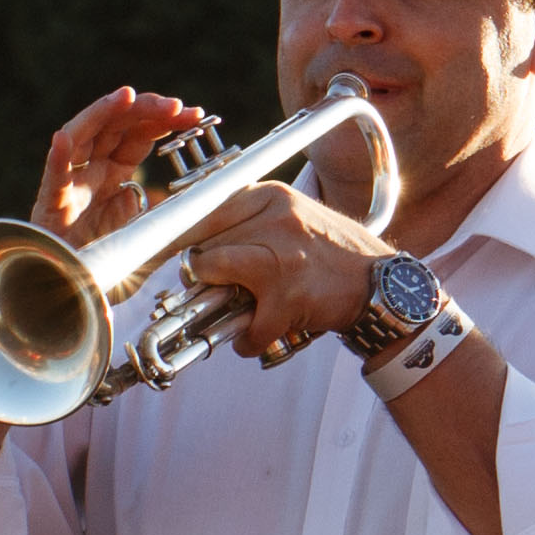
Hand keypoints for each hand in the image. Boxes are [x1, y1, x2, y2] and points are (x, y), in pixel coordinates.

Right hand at [33, 88, 212, 246]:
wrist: (68, 285)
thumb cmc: (102, 256)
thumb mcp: (140, 225)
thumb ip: (149, 204)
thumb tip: (153, 188)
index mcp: (114, 172)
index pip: (139, 135)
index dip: (165, 120)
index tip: (196, 114)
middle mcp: (91, 170)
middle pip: (115, 126)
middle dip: (146, 109)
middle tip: (177, 105)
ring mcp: (70, 183)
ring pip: (80, 136)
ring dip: (103, 113)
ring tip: (126, 96)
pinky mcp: (50, 205)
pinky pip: (52, 178)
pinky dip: (57, 157)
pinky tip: (63, 138)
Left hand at [175, 179, 393, 367]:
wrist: (385, 287)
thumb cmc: (330, 256)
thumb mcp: (290, 218)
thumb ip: (241, 222)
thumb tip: (178, 243)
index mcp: (271, 195)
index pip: (197, 211)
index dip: (168, 238)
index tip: (148, 256)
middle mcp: (276, 219)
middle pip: (200, 247)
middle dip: (206, 275)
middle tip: (225, 288)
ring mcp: (281, 257)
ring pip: (211, 276)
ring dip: (221, 302)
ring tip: (243, 307)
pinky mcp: (289, 296)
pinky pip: (245, 326)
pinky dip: (250, 339)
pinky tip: (265, 332)